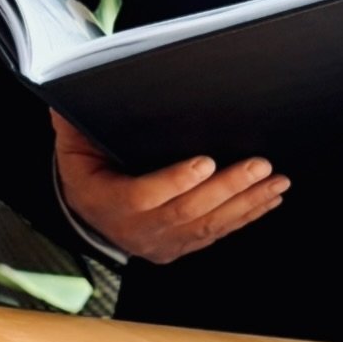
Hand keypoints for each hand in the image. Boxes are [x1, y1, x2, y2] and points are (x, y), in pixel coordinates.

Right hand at [52, 112, 288, 263]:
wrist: (89, 211)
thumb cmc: (87, 169)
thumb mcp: (73, 145)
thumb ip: (73, 122)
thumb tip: (68, 96)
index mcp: (106, 202)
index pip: (142, 196)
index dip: (175, 182)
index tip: (204, 162)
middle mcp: (136, 229)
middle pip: (187, 211)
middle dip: (228, 187)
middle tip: (258, 165)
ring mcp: (163, 241)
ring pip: (209, 224)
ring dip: (246, 202)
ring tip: (274, 180)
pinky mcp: (183, 245)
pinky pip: (218, 232)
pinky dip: (247, 215)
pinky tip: (269, 199)